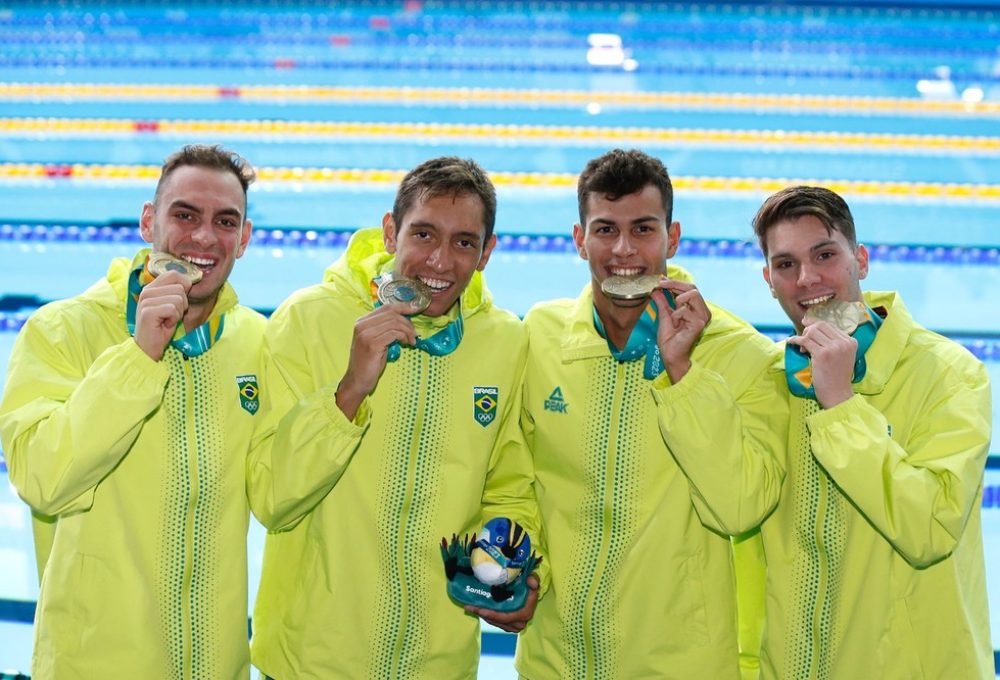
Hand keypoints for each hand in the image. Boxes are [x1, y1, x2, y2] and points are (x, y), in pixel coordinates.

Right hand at [133, 271, 190, 360]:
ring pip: (179, 299)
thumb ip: (177, 292)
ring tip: (167, 320)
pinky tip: (164, 325)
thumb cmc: (162, 327)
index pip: (175, 274)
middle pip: (180, 288)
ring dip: (178, 313)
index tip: (180, 302)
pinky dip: (174, 320)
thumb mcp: (171, 306)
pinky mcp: (148, 312)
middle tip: (171, 315)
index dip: (185, 287)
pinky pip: (173, 309)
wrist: (148, 348)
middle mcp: (147, 291)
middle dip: (182, 305)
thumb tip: (191, 281)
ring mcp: (146, 300)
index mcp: (152, 287)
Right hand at [335, 304, 416, 419]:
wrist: (357, 380)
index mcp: (362, 321)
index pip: (387, 307)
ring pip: (395, 323)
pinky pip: (394, 333)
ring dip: (408, 331)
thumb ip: (385, 328)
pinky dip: (404, 337)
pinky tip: (406, 344)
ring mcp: (366, 334)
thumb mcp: (377, 341)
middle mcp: (362, 325)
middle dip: (408, 322)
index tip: (416, 310)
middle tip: (414, 334)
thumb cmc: (369, 362)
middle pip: (392, 313)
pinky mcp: (372, 344)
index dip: (404, 307)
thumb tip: (405, 319)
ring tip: (411, 341)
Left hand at [464, 574, 538, 632]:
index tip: (480, 609)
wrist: (530, 593)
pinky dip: (486, 615)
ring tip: (469, 607)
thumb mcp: (533, 580)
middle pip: (497, 620)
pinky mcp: (508, 625)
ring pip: (494, 621)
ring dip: (482, 614)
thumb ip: (533, 579)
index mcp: (525, 613)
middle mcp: (519, 623)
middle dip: (483, 614)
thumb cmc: (530, 586)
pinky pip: (495, 621)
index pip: (506, 617)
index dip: (493, 614)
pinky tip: (476, 608)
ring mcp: (513, 626)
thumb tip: (531, 580)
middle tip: (469, 606)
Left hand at [651, 279, 710, 382]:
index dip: (675, 282)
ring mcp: (703, 317)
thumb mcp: (664, 315)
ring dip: (677, 301)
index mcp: (696, 308)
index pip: (690, 288)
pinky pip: (684, 310)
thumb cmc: (670, 339)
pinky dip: (675, 315)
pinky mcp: (699, 323)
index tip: (660, 280)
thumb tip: (656, 288)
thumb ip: (662, 301)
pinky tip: (676, 325)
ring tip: (673, 314)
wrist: (670, 355)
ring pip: (693, 294)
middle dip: (674, 284)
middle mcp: (703, 311)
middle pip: (693, 287)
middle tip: (660, 285)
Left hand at [788, 319, 856, 408]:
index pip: (829, 325)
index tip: (805, 324)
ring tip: (802, 348)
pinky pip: (804, 341)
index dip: (814, 323)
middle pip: (820, 326)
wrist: (837, 393)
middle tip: (803, 339)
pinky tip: (791, 342)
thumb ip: (833, 342)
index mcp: (851, 341)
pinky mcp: (822, 354)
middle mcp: (844, 342)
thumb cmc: (836, 377)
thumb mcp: (842, 356)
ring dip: (802, 337)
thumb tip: (812, 327)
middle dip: (808, 330)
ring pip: (812, 332)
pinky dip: (795, 340)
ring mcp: (833, 348)